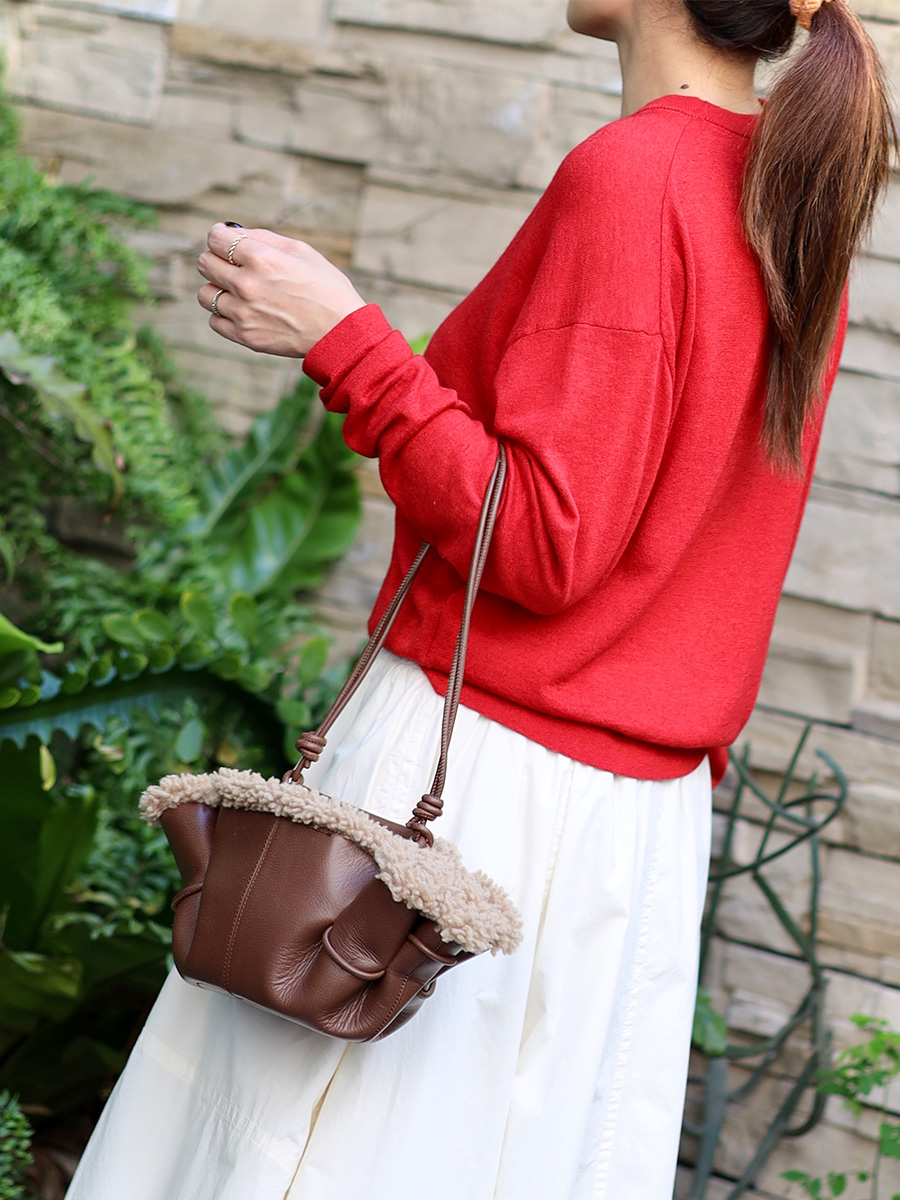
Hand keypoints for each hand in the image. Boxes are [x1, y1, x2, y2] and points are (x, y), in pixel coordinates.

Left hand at [197, 224, 366, 356]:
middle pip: (205, 264)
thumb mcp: (301, 251)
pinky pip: (215, 321)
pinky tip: (244, 311)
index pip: (215, 238)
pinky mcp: (246, 337)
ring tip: (239, 292)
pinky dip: (224, 315)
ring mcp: (244, 313)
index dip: (220, 236)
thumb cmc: (326, 287)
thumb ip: (263, 238)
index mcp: (261, 258)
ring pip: (205, 294)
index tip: (227, 241)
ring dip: (219, 289)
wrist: (341, 332)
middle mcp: (247, 285)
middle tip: (234, 265)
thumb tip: (233, 232)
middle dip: (217, 260)